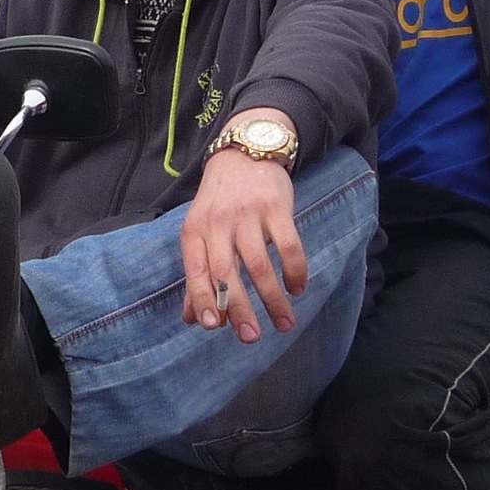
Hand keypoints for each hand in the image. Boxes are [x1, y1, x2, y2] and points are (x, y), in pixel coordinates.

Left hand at [180, 145, 307, 343]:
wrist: (244, 153)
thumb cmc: (219, 201)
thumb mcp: (200, 231)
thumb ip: (198, 273)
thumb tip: (192, 318)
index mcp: (195, 231)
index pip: (196, 271)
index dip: (203, 300)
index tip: (215, 327)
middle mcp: (217, 223)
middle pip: (226, 272)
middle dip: (239, 308)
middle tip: (251, 337)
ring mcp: (247, 214)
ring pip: (259, 264)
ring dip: (272, 298)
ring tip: (284, 322)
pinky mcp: (276, 207)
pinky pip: (288, 245)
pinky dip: (295, 270)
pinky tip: (298, 288)